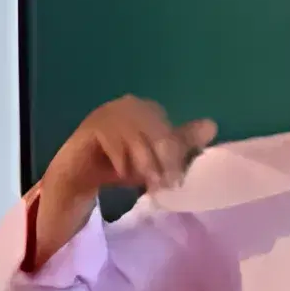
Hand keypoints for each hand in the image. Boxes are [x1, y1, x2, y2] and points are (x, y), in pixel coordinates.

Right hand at [41, 95, 211, 212]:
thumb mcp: (154, 158)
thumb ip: (180, 143)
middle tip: (164, 184)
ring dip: (143, 162)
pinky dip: (121, 160)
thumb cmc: (119, 165)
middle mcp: (125, 105)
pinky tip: (124, 175)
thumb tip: (212, 126)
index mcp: (143, 109)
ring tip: (146, 183)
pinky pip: (110, 140)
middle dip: (162, 159)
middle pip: (153, 127)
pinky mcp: (89, 128)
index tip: (177, 179)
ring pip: (134, 134)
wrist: (77, 176)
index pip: (166, 126)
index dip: (174, 153)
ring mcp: (106, 114)